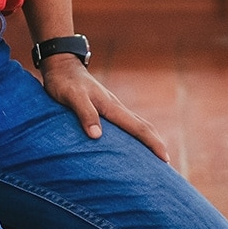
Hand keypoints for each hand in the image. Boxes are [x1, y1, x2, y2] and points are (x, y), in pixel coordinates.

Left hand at [39, 56, 170, 162]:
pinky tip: (130, 143)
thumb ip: (85, 113)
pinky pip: (125, 123)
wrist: (62, 65)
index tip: (165, 158)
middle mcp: (116, 107)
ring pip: (136, 124)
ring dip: (147, 139)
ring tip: (152, 157)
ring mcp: (111, 107)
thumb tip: (97, 136)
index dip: (152, 143)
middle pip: (143, 126)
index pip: (138, 127)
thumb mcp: (72, 97)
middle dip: (156, 143)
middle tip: (166, 163)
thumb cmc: (65, 82)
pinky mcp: (105, 108)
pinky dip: (134, 135)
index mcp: (111, 106)